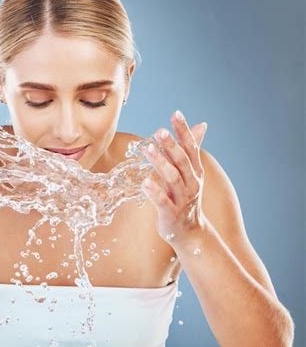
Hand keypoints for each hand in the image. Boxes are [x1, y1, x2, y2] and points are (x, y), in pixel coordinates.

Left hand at [141, 110, 207, 243]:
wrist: (190, 232)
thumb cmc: (186, 198)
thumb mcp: (191, 173)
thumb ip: (192, 149)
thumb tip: (202, 125)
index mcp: (195, 172)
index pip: (191, 147)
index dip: (183, 131)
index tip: (175, 114)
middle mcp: (191, 183)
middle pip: (182, 161)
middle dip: (171, 145)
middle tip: (160, 131)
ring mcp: (182, 199)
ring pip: (172, 178)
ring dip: (161, 163)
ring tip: (148, 149)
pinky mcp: (171, 213)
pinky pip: (163, 201)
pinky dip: (154, 191)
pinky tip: (145, 182)